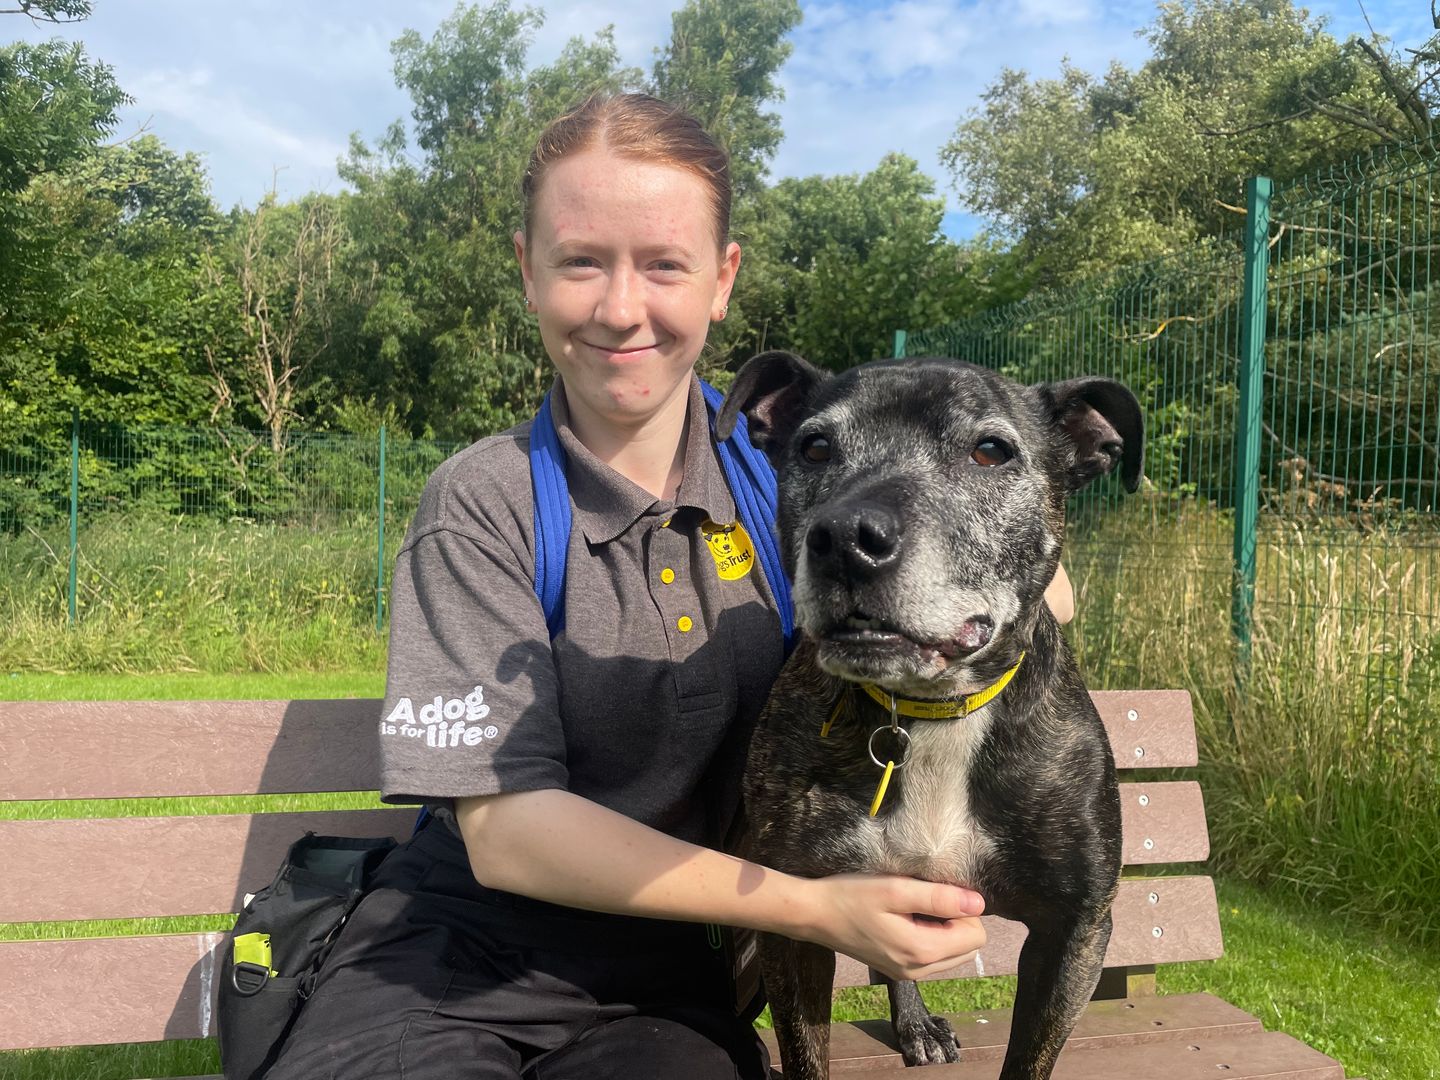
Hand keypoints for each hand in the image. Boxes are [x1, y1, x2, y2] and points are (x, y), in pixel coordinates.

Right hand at [801, 873, 986, 980]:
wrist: (813, 914)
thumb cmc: (850, 896)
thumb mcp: (895, 889)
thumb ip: (939, 897)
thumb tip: (978, 903)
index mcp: (921, 952)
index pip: (976, 936)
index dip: (964, 910)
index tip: (936, 893)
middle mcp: (918, 971)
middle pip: (968, 948)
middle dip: (957, 921)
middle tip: (924, 899)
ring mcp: (907, 974)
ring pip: (952, 953)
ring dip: (943, 928)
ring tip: (913, 908)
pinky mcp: (898, 969)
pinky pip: (933, 956)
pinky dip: (929, 936)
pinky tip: (904, 918)